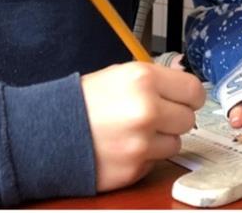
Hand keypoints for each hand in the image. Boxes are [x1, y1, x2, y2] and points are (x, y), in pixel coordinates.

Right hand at [80, 61, 204, 191]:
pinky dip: (145, 156)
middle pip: (188, 119)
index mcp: (144, 79)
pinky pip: (157, 162)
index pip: (194, 90)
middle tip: (153, 116)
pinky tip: (125, 146)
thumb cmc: (83, 102)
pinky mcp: (134, 168)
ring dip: (161, 139)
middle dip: (173, 118)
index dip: (190, 96)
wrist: (47, 132)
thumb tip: (186, 86)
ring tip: (135, 132)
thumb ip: (156, 79)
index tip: (185, 100)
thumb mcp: (121, 74)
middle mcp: (146, 109)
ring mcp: (141, 142)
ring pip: (176, 143)